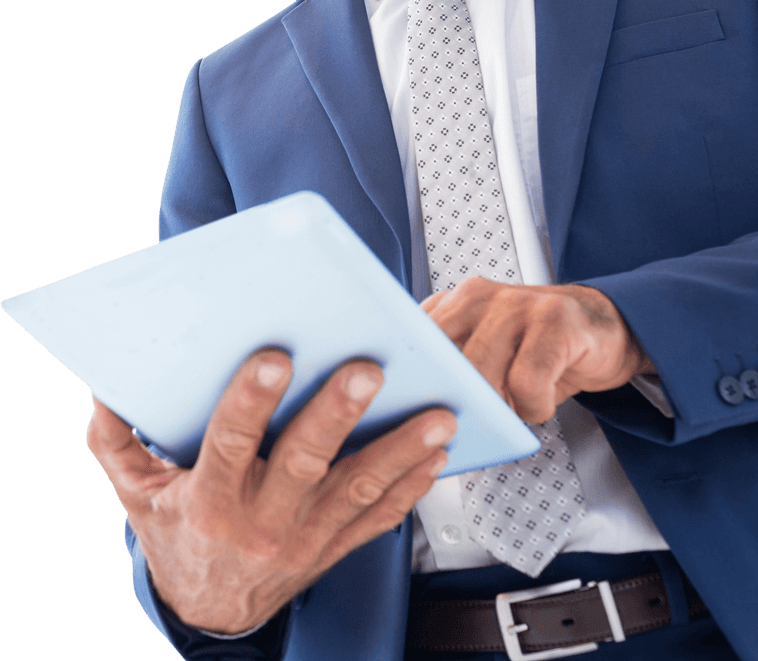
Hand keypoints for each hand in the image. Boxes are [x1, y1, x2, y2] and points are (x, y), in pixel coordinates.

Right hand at [86, 351, 454, 634]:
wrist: (209, 612)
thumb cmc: (177, 537)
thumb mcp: (135, 493)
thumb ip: (118, 439)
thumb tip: (107, 388)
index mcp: (210, 501)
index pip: (230, 444)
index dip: (250, 400)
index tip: (273, 358)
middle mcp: (263, 520)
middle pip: (305, 462)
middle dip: (337, 415)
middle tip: (366, 372)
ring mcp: (306, 537)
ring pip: (358, 489)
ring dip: (400, 449)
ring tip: (437, 415)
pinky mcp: (336, 547)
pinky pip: (380, 517)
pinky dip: (412, 485)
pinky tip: (437, 453)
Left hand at [422, 278, 654, 423]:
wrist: (603, 326)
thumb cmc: (539, 347)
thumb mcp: (486, 353)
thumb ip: (451, 371)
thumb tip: (415, 419)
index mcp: (453, 303)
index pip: (409, 343)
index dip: (408, 383)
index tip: (410, 413)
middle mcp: (479, 296)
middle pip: (441, 362)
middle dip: (455, 404)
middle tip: (475, 422)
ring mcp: (517, 304)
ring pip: (481, 372)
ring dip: (498, 408)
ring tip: (515, 409)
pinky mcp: (555, 320)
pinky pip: (527, 381)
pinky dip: (533, 406)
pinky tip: (540, 402)